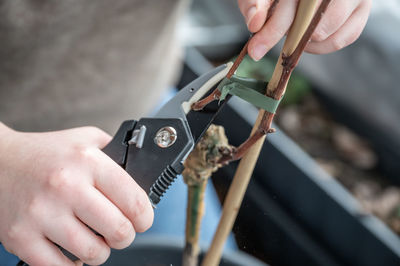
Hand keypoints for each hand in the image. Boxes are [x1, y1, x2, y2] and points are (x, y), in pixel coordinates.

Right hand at [0, 123, 153, 265]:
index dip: (145, 217)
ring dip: (101, 251)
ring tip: (96, 239)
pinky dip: (74, 265)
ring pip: (93, 253)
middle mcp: (65, 186)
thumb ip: (116, 154)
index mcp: (87, 161)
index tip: (142, 220)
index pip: (135, 200)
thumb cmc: (47, 153)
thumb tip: (144, 177)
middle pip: (118, 231)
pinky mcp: (21, 237)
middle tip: (119, 231)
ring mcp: (41, 213)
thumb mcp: (87, 140)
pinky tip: (73, 250)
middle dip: (125, 236)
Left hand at [238, 0, 371, 59]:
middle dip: (291, 37)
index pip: (291, 6)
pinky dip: (324, 44)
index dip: (271, 31)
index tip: (255, 50)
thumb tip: (255, 23)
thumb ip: (254, 3)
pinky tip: (310, 37)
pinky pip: (345, 37)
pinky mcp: (362, 9)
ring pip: (327, 33)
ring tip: (296, 32)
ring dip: (306, 41)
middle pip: (313, 23)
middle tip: (279, 38)